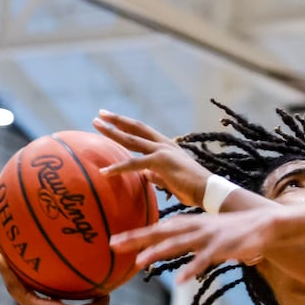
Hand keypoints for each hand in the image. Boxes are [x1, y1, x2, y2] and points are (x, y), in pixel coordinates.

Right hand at [0, 255, 108, 304]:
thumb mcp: (99, 303)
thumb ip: (100, 292)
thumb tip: (108, 282)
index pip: (41, 293)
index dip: (36, 282)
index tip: (33, 270)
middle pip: (23, 288)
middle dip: (17, 274)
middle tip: (9, 259)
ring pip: (13, 286)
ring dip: (6, 271)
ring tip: (0, 255)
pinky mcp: (29, 304)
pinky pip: (14, 286)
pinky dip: (6, 272)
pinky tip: (1, 258)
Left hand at [92, 110, 210, 208]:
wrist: (209, 191)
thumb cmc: (193, 188)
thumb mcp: (171, 179)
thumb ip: (157, 175)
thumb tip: (145, 175)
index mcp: (167, 146)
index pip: (143, 131)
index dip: (127, 124)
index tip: (112, 118)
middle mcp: (164, 144)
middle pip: (135, 128)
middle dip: (116, 120)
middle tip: (100, 114)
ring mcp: (162, 151)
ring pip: (131, 139)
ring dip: (112, 132)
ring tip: (96, 125)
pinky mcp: (160, 162)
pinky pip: (134, 164)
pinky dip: (118, 168)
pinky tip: (104, 172)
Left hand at [113, 206, 277, 282]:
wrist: (265, 223)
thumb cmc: (235, 229)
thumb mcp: (207, 228)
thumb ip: (188, 234)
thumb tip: (171, 239)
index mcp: (190, 223)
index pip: (157, 228)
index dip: (135, 234)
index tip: (113, 241)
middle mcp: (194, 227)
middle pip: (160, 232)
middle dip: (136, 238)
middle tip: (112, 245)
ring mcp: (208, 237)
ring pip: (178, 244)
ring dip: (158, 252)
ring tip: (140, 262)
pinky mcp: (223, 247)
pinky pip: (204, 260)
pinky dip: (192, 269)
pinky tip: (180, 280)